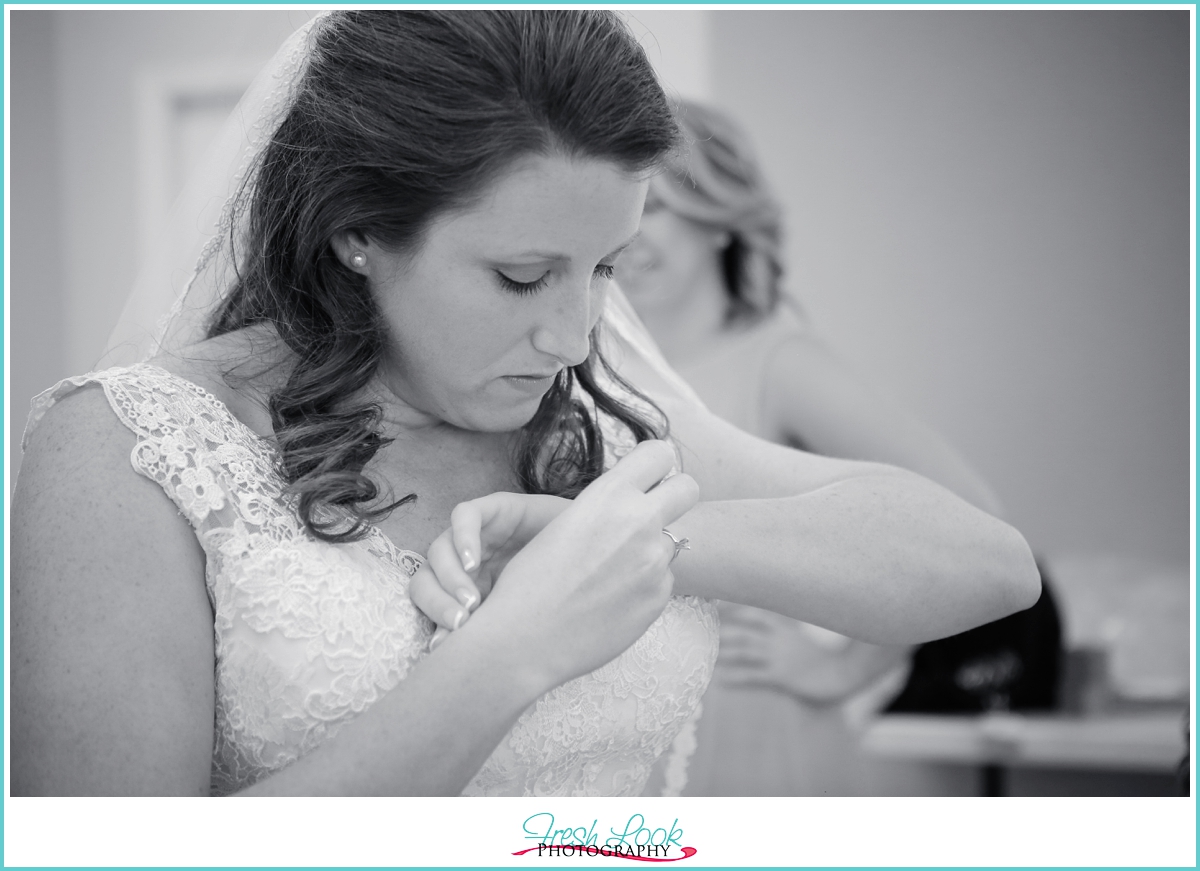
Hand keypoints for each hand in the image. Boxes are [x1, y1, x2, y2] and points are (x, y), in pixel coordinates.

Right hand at [412, 440, 698, 689]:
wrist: (523, 638)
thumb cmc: (532, 579)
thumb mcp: (567, 522)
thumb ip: (609, 504)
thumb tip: (641, 496)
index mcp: (609, 494)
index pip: (660, 453)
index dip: (655, 465)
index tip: (647, 478)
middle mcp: (638, 521)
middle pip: (688, 487)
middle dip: (675, 496)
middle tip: (653, 512)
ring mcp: (653, 561)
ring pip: (672, 540)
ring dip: (651, 551)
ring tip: (610, 573)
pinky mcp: (659, 596)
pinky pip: (663, 579)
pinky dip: (643, 587)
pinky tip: (610, 600)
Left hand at [718, 606, 909, 705]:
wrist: (841, 674)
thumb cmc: (816, 657)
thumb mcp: (796, 636)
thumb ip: (776, 626)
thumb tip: (753, 621)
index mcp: (782, 625)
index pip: (752, 611)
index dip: (730, 608)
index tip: (710, 604)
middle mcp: (778, 638)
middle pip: (743, 629)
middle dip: (720, 629)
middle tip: (697, 628)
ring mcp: (779, 657)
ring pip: (745, 650)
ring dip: (723, 651)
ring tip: (704, 653)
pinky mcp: (782, 677)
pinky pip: (755, 676)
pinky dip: (737, 677)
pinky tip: (722, 681)